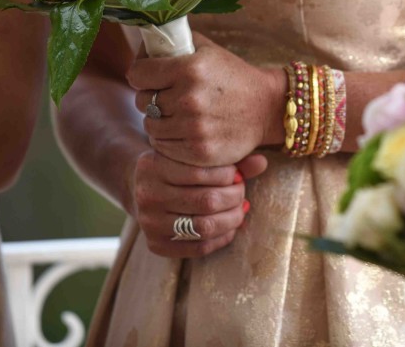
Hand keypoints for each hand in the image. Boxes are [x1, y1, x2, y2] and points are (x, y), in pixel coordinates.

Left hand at [128, 33, 285, 166]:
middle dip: (150, 97)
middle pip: (141, 101)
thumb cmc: (233, 76)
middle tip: (169, 96)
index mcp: (190, 69)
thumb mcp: (208, 50)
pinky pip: (162, 146)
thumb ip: (174, 43)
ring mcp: (193, 128)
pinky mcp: (198, 151)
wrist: (267, 108)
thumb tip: (144, 46)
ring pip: (150, 125)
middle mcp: (189, 98)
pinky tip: (185, 130)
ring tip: (178, 114)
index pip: (137, 74)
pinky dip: (169, 139)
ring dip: (159, 120)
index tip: (150, 77)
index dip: (142, 74)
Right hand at [131, 150, 266, 257]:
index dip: (228, 175)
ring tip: (240, 208)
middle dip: (234, 197)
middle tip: (241, 191)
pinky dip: (222, 238)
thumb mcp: (194, 156)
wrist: (142, 188)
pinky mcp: (156, 245)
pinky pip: (198, 248)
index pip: (201, 172)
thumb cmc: (178, 166)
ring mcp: (149, 223)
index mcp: (153, 165)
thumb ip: (228, 159)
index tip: (238, 174)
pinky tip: (230, 226)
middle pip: (207, 201)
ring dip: (232, 219)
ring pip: (204, 227)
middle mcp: (147, 194)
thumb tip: (262, 163)